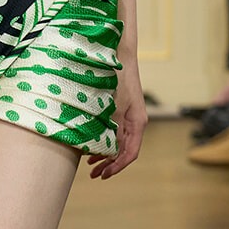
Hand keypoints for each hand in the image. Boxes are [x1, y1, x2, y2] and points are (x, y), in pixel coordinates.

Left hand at [89, 57, 144, 178]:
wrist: (118, 54)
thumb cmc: (117, 78)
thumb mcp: (112, 106)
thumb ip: (111, 128)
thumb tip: (107, 151)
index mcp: (137, 123)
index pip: (130, 153)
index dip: (117, 166)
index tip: (104, 175)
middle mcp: (134, 121)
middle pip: (124, 150)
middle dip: (109, 164)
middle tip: (94, 174)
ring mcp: (126, 115)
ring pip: (118, 142)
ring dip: (105, 153)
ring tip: (90, 164)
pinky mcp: (118, 109)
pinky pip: (113, 131)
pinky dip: (103, 140)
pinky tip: (92, 144)